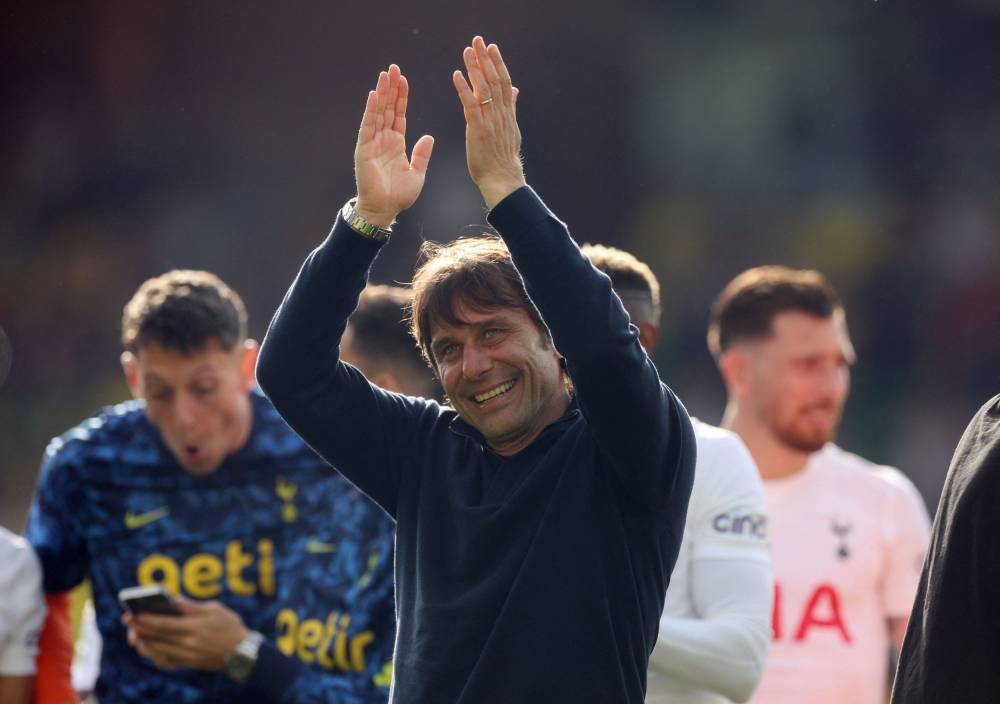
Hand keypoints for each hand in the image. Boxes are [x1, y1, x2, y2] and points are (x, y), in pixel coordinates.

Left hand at [123, 597, 248, 671]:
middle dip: (140, 628)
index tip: (132, 613)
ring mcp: (188, 656)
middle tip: (128, 621)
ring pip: (158, 650)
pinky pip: (166, 661)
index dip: (145, 619)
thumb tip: (172, 599)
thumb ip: (191, 606)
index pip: (163, 623)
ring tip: (135, 634)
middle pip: (157, 637)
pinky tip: (150, 647)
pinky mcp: (189, 664)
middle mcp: (189, 643)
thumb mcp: (214, 609)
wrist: (242, 652)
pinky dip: (155, 654)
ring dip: (144, 642)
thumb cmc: (230, 625)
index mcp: (195, 626)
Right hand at [354, 64, 434, 226]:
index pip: (399, 114)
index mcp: (396, 143)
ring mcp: (372, 143)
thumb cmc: (399, 196)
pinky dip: (371, 110)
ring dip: (381, 93)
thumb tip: (429, 136)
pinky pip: (368, 126)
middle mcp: (383, 139)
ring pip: (378, 112)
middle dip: (391, 88)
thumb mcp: (417, 173)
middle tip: (393, 67)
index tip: (404, 79)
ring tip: (385, 74)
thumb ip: (422, 154)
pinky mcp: (364, 149)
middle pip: (388, 108)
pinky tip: (375, 95)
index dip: (401, 97)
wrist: (385, 210)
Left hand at [452, 36, 525, 208]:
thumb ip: (511, 108)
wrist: (502, 179)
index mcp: (508, 113)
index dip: (498, 63)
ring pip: (484, 88)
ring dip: (475, 68)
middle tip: (478, 40)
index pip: (504, 82)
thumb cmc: (502, 158)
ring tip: (467, 51)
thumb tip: (515, 91)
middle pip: (494, 80)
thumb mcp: (511, 129)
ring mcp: (490, 121)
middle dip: (486, 59)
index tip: (492, 47)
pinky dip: (463, 88)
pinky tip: (456, 75)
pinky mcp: (478, 129)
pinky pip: (470, 104)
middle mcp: (501, 113)